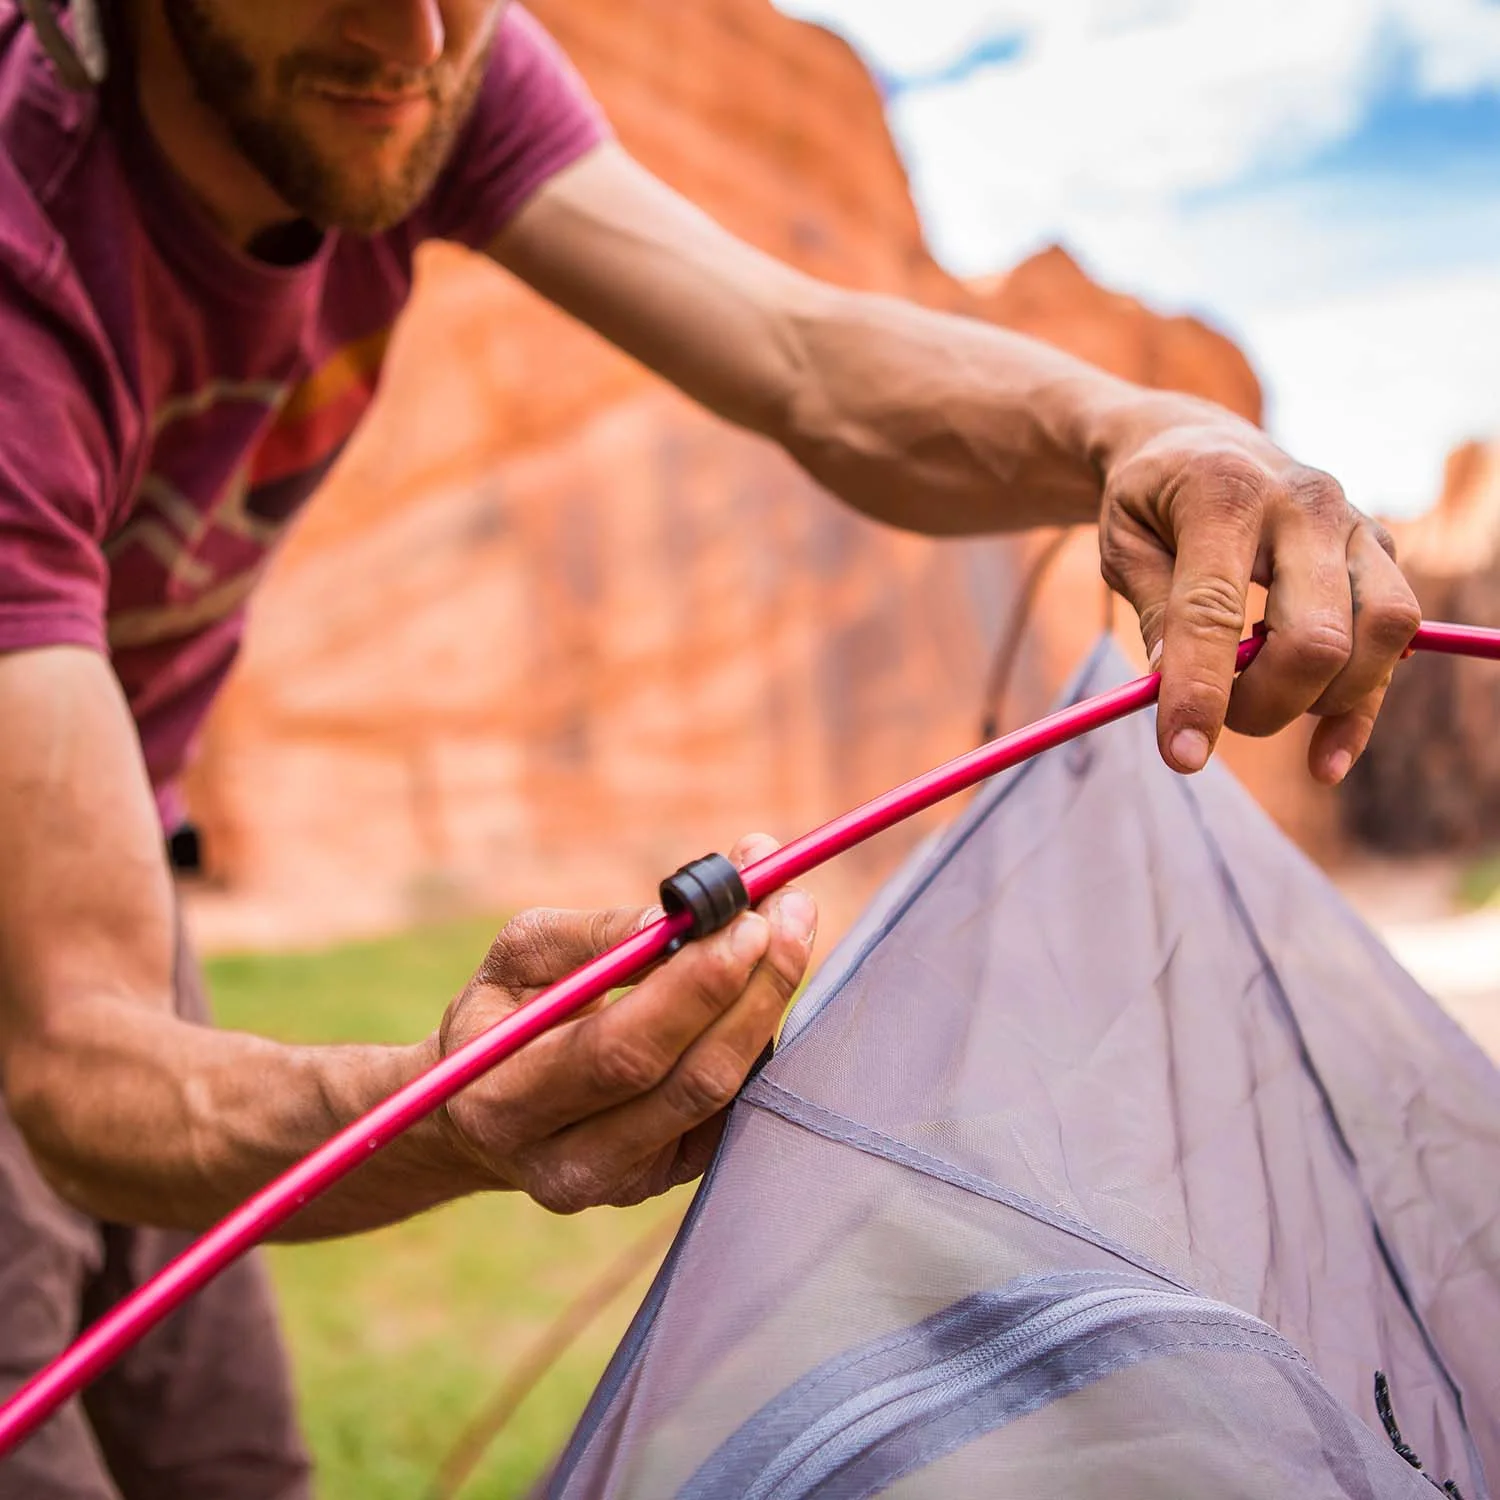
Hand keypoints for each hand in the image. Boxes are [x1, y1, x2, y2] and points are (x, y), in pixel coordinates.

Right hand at [432, 834, 814, 1212]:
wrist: (482, 1112)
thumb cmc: (501, 1014)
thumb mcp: (517, 958)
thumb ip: (596, 935)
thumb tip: (685, 914)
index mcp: (505, 1101)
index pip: (622, 1050)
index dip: (695, 987)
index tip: (747, 918)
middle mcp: (566, 1164)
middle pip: (691, 1081)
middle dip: (753, 988)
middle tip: (790, 908)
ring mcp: (626, 1183)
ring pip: (724, 1096)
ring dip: (768, 1002)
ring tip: (791, 923)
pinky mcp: (671, 1177)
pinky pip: (735, 1105)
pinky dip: (757, 1033)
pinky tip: (762, 979)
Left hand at [1097, 406, 1419, 783]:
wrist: (1198, 444)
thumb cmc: (1151, 502)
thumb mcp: (1121, 545)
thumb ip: (1153, 610)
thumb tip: (1174, 687)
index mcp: (1226, 492)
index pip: (1215, 611)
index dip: (1199, 691)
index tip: (1180, 755)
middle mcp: (1306, 503)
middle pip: (1318, 635)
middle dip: (1265, 703)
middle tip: (1217, 717)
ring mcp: (1355, 525)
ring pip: (1381, 635)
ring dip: (1321, 700)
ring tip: (1259, 706)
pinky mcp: (1380, 552)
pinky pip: (1397, 643)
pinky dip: (1362, 711)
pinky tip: (1324, 761)